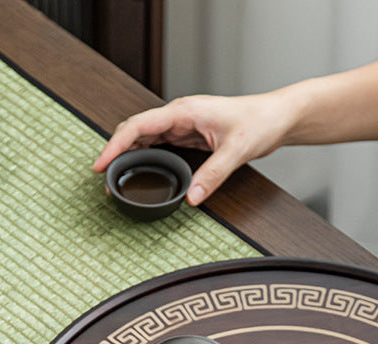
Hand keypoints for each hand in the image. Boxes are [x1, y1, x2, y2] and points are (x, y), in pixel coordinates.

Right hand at [92, 92, 293, 205]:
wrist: (276, 118)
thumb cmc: (259, 122)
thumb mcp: (236, 151)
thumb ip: (213, 175)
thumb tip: (192, 198)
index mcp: (184, 111)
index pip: (138, 125)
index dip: (115, 144)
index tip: (101, 164)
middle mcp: (179, 115)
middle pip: (135, 130)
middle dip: (116, 151)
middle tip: (104, 177)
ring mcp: (183, 125)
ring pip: (145, 138)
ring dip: (129, 154)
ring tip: (116, 176)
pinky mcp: (190, 135)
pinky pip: (160, 145)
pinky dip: (146, 156)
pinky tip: (140, 170)